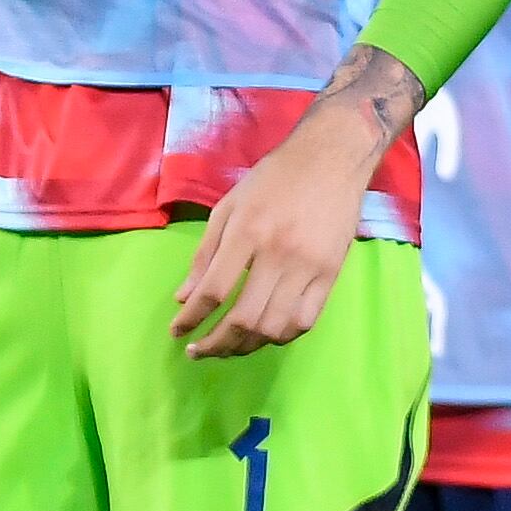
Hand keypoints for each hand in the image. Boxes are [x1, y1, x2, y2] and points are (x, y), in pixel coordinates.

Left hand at [173, 47, 421, 356]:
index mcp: (247, 231)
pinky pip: (305, 321)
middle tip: (199, 351)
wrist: (331, 159)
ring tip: (228, 347)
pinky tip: (263, 335)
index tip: (177, 332)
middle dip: (216, 344)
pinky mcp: (332, 275)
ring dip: (247, 346)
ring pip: (275, 327)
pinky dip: (280, 336)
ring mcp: (310, 267)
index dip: (191, 319)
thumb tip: (184, 298)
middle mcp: (279, 254)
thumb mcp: (229, 205)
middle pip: (245, 318)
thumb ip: (205, 253)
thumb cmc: (273, 178)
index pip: (214, 289)